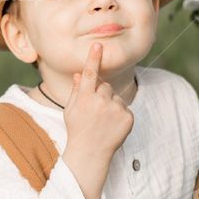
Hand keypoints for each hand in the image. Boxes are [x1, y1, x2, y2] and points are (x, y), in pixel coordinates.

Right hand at [62, 42, 134, 160]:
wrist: (90, 153)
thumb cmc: (78, 129)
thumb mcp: (71, 109)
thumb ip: (76, 90)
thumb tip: (78, 74)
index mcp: (84, 98)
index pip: (89, 73)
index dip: (93, 58)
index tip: (98, 45)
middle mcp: (100, 101)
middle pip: (105, 86)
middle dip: (101, 94)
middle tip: (95, 112)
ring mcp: (115, 109)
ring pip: (116, 97)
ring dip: (111, 105)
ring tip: (103, 122)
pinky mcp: (128, 117)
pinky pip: (125, 108)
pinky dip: (120, 115)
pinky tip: (112, 126)